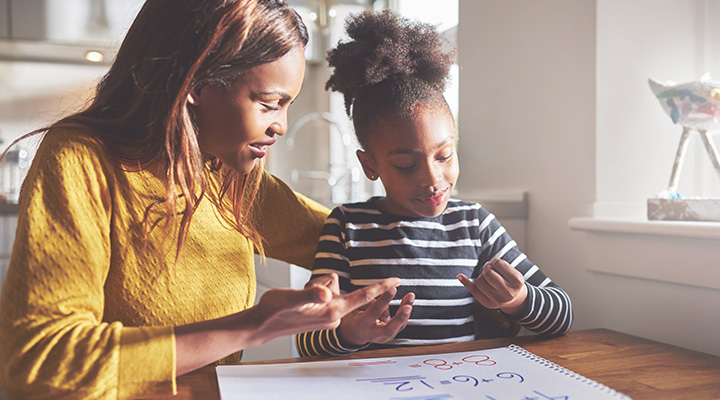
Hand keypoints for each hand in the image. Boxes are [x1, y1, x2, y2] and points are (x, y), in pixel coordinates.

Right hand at [251, 274, 403, 344]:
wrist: (262, 325)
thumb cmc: (275, 311)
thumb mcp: (293, 298)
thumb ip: (311, 295)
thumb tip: (326, 292)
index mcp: (332, 311)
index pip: (362, 296)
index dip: (380, 287)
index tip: (398, 279)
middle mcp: (334, 316)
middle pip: (340, 288)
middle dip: (325, 284)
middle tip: (304, 292)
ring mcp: (328, 316)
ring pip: (330, 289)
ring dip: (315, 288)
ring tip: (298, 298)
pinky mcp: (321, 315)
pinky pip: (324, 294)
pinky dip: (313, 292)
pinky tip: (298, 303)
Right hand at [338, 288, 414, 346]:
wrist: (354, 333)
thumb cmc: (354, 317)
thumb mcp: (356, 307)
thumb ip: (370, 303)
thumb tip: (387, 299)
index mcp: (362, 325)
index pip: (375, 312)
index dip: (384, 300)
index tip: (392, 289)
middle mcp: (373, 334)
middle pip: (390, 328)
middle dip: (400, 317)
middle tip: (408, 306)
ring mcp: (383, 337)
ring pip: (399, 327)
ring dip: (406, 312)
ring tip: (410, 296)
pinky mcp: (390, 336)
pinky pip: (400, 325)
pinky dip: (405, 314)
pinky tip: (408, 302)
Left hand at [457, 258, 527, 316]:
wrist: (515, 299)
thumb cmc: (510, 280)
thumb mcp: (512, 271)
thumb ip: (498, 265)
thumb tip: (473, 269)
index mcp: (517, 281)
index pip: (498, 263)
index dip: (495, 262)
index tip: (497, 265)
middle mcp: (509, 293)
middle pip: (488, 273)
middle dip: (487, 268)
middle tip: (490, 270)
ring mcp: (498, 300)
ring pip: (479, 281)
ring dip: (481, 276)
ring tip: (489, 278)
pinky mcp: (488, 304)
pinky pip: (474, 291)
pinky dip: (466, 282)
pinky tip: (460, 276)